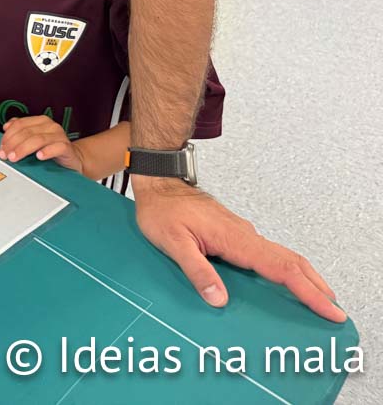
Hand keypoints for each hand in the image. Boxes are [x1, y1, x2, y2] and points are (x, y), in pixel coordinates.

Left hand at [0, 116, 82, 171]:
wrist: (72, 158)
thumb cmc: (51, 148)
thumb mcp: (34, 138)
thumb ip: (21, 131)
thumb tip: (7, 127)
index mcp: (40, 121)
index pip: (20, 124)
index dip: (8, 136)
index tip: (1, 148)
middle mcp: (50, 126)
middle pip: (26, 132)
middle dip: (13, 144)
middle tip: (5, 155)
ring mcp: (59, 136)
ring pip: (38, 139)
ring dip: (23, 149)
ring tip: (15, 157)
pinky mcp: (67, 147)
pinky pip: (57, 147)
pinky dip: (47, 151)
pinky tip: (39, 156)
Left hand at [134, 177, 344, 321]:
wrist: (160, 182)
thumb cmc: (162, 209)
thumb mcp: (172, 243)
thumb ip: (197, 271)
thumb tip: (219, 299)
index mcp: (235, 239)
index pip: (282, 268)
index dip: (309, 291)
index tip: (329, 308)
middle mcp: (244, 235)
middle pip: (291, 262)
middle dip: (316, 287)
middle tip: (334, 310)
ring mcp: (242, 233)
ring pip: (281, 257)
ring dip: (302, 278)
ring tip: (317, 301)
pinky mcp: (235, 234)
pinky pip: (267, 254)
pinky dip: (284, 270)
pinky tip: (283, 282)